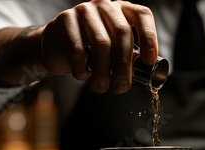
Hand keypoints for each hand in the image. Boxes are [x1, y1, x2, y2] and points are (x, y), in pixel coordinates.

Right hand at [40, 0, 158, 93]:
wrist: (55, 45)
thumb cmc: (89, 49)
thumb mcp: (112, 48)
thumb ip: (127, 55)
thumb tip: (144, 72)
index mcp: (121, 9)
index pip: (142, 15)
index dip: (149, 38)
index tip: (148, 60)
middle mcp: (104, 5)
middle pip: (122, 33)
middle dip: (124, 65)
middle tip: (121, 87)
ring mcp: (84, 11)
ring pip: (101, 43)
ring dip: (104, 71)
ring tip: (102, 87)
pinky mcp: (66, 21)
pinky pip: (78, 51)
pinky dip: (82, 69)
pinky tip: (83, 75)